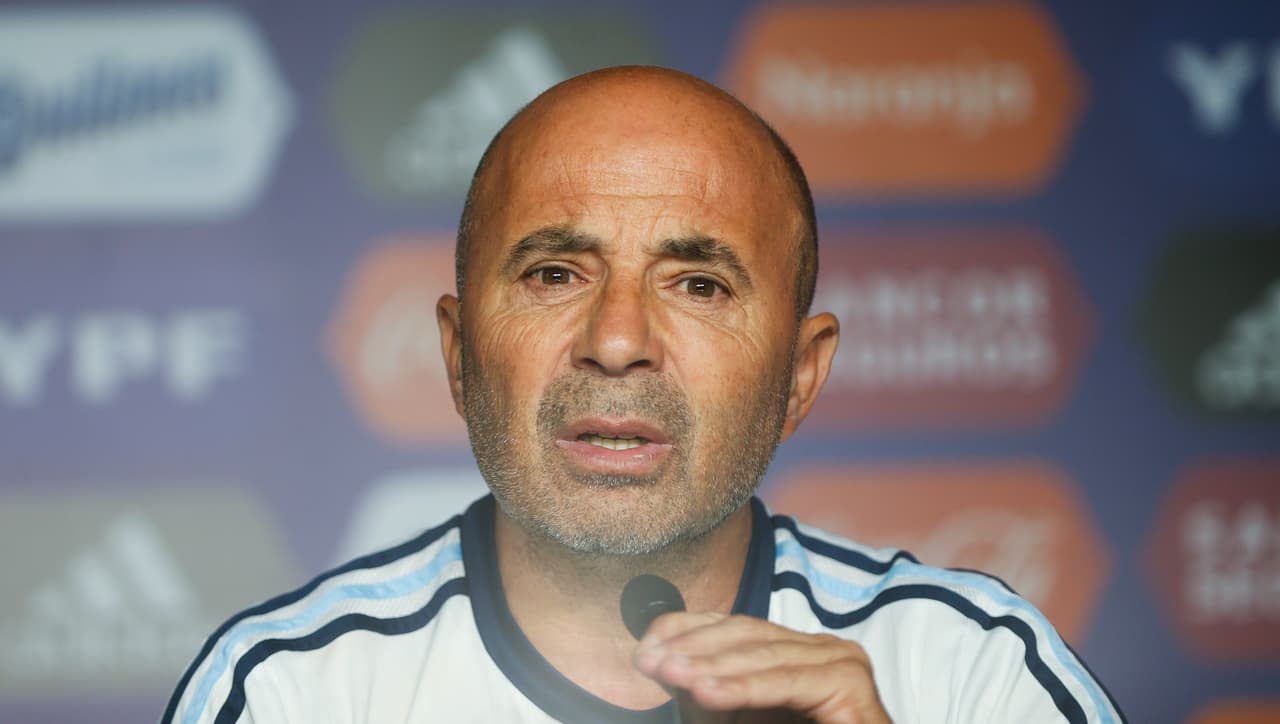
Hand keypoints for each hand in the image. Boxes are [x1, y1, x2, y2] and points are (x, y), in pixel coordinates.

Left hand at [632, 612, 891, 723]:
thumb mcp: (739, 718)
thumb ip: (707, 693)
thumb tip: (661, 666)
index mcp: (795, 650)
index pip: (734, 626)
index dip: (686, 630)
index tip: (643, 648)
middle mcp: (820, 647)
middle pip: (747, 633)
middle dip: (692, 646)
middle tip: (649, 660)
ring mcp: (840, 660)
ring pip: (763, 655)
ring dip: (710, 664)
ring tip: (670, 672)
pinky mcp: (849, 683)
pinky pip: (787, 682)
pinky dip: (743, 688)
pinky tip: (708, 691)